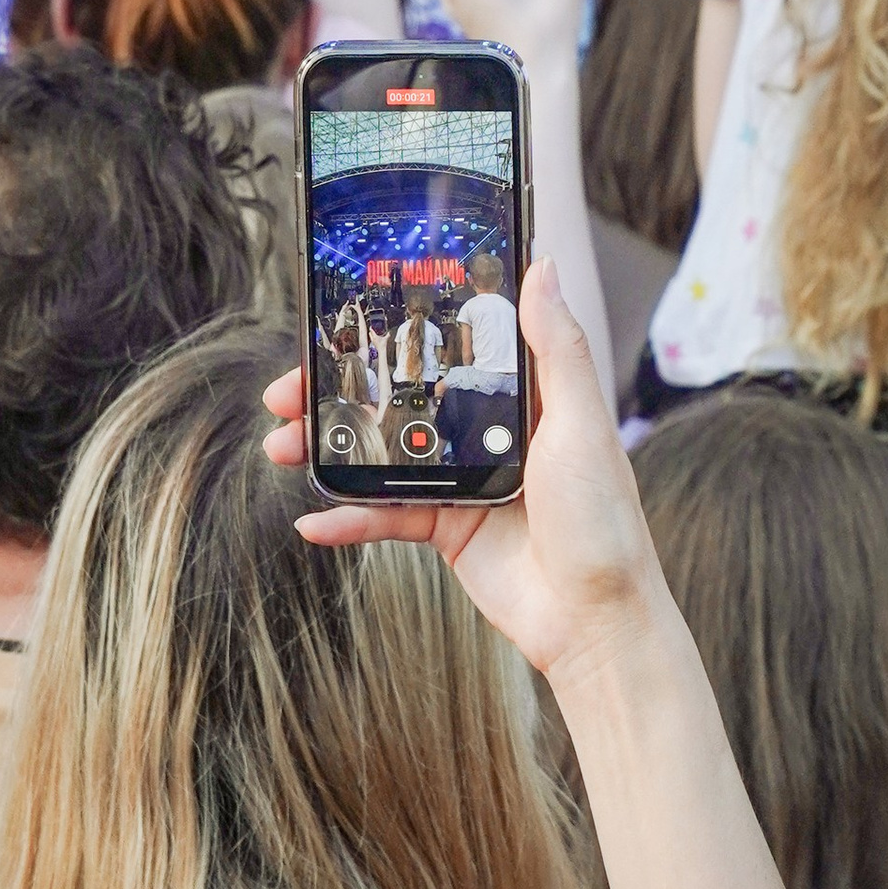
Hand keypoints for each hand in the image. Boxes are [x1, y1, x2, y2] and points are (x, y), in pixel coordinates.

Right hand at [264, 258, 667, 700]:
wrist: (596, 621)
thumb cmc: (605, 521)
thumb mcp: (581, 423)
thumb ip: (557, 347)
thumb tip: (544, 267)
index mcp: (522, 395)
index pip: (448, 345)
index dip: (394, 330)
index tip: (344, 317)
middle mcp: (487, 431)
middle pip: (399, 395)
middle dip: (338, 390)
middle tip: (287, 389)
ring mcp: (463, 480)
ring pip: (382, 452)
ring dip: (329, 448)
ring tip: (282, 445)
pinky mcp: (448, 529)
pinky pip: (385, 516)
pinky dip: (346, 519)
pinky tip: (313, 519)